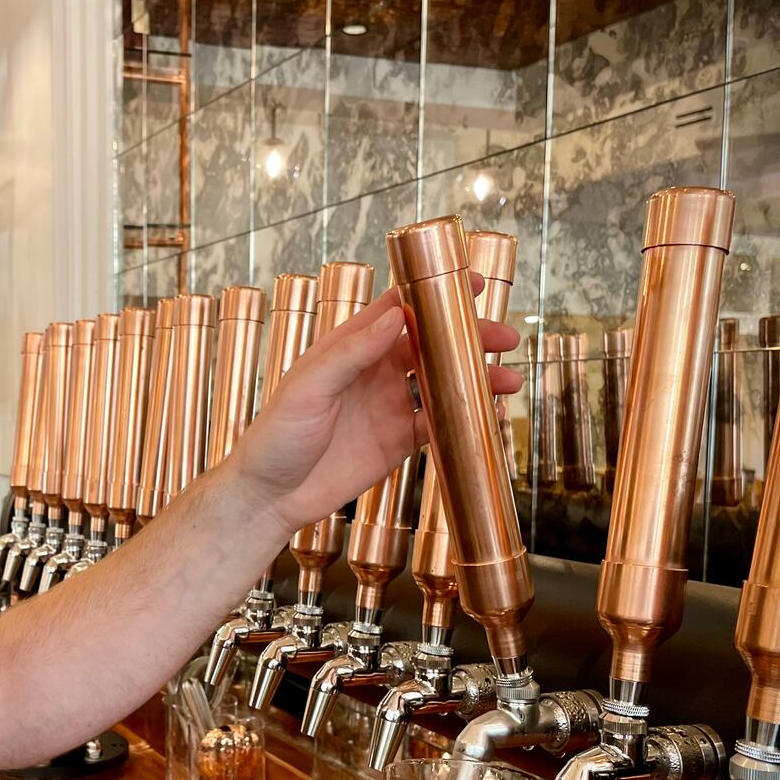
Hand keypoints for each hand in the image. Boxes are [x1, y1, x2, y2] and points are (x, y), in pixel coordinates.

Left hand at [225, 280, 519, 536]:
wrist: (270, 497)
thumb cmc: (276, 437)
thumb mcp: (308, 389)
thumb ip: (350, 354)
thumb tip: (394, 317)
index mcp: (349, 348)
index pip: (398, 309)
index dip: (435, 293)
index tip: (471, 283)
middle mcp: (373, 371)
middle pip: (431, 343)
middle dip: (470, 338)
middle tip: (504, 337)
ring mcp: (388, 406)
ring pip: (442, 383)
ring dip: (476, 379)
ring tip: (509, 380)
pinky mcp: (397, 441)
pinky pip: (439, 424)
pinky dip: (465, 418)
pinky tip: (487, 415)